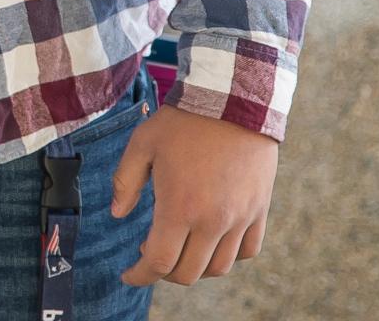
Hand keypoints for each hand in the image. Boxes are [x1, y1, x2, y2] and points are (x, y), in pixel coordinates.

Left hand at [111, 105, 277, 286]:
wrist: (233, 103)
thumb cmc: (183, 122)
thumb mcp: (141, 145)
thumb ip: (126, 183)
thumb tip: (118, 215)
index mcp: (179, 208)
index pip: (158, 262)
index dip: (139, 276)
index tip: (129, 276)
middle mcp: (213, 221)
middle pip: (188, 273)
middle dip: (164, 273)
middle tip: (150, 257)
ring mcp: (241, 218)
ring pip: (219, 268)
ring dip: (195, 267)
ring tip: (179, 249)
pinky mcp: (260, 210)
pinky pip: (248, 251)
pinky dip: (229, 256)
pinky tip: (211, 242)